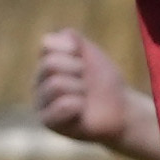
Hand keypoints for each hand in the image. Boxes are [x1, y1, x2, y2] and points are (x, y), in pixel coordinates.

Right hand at [30, 25, 159, 159]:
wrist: (120, 109)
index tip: (84, 59)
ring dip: (79, 88)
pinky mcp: (48, 122)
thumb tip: (53, 37)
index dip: (73, 49)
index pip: (47, 44)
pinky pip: (61, 105)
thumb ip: (72, 39)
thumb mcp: (91, 53)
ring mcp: (42, 102)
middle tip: (86, 81)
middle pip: (50, 64)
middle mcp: (39, 82)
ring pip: (55, 84)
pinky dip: (78, 105)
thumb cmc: (103, 81)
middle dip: (77, 69)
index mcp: (46, 63)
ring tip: (84, 97)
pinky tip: (81, 111)